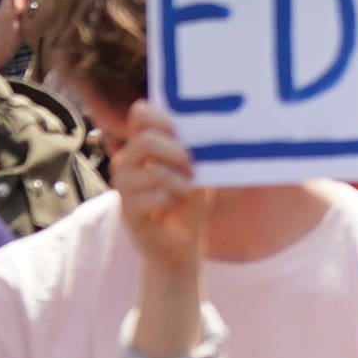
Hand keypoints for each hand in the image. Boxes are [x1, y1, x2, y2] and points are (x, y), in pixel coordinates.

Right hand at [109, 104, 208, 287]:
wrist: (181, 243)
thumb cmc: (192, 201)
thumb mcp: (203, 170)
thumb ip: (206, 149)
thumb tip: (233, 133)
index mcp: (143, 145)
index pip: (140, 113)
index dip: (162, 117)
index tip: (182, 132)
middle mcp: (127, 162)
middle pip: (146, 141)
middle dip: (178, 154)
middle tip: (193, 169)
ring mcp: (124, 187)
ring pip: (155, 172)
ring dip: (182, 183)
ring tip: (187, 192)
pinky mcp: (128, 211)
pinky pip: (157, 197)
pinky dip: (175, 202)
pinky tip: (174, 209)